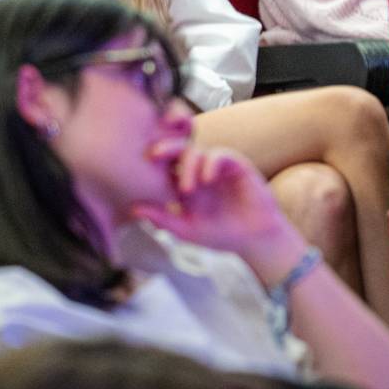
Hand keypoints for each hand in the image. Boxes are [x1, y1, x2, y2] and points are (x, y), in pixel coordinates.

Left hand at [129, 140, 293, 261]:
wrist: (254, 239)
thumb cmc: (221, 234)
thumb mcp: (187, 230)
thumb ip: (163, 219)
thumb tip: (134, 209)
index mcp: (183, 184)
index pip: (164, 166)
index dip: (153, 162)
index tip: (138, 166)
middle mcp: (197, 171)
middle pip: (177, 150)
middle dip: (164, 148)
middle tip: (153, 155)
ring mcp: (216, 167)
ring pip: (196, 152)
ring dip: (188, 166)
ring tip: (187, 190)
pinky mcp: (235, 165)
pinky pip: (220, 155)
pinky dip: (210, 164)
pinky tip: (206, 180)